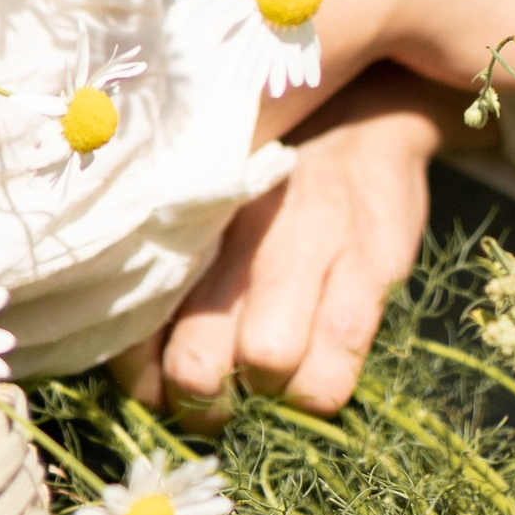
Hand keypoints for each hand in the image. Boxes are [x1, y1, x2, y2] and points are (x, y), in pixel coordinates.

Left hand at [114, 68, 443, 420]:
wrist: (368, 112)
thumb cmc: (274, 179)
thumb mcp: (216, 207)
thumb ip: (175, 273)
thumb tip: (144, 372)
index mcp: (191, 220)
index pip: (140, 324)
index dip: (146, 382)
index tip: (161, 393)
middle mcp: (241, 232)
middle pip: (197, 360)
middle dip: (202, 403)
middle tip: (217, 402)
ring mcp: (311, 246)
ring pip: (268, 363)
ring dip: (266, 397)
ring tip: (274, 384)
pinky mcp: (373, 266)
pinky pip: (335, 368)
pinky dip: (318, 393)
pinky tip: (315, 377)